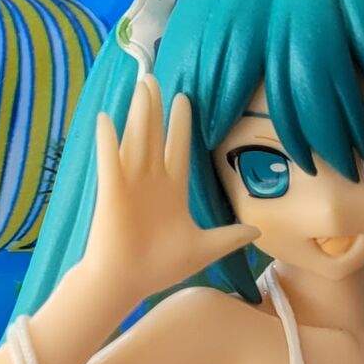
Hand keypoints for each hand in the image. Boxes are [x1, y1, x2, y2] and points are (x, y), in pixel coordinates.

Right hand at [82, 75, 258, 302]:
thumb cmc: (160, 268)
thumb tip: (258, 232)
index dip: (180, 124)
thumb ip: (229, 237)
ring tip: (142, 86)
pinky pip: (109, 161)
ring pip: (136, 139)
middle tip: (156, 79)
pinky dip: (107, 141)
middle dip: (156, 108)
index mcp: (171, 191)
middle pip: (154, 135)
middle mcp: (150, 182)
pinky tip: (105, 119)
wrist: (127, 283)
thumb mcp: (204, 249)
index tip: (185, 100)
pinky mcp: (111, 192)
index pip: (178, 148)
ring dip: (138, 113)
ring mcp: (130, 184)